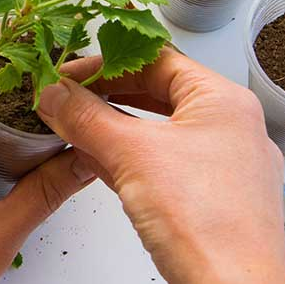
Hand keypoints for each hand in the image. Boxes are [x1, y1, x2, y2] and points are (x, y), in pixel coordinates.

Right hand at [38, 48, 284, 283]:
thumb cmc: (204, 224)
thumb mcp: (131, 155)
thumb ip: (86, 118)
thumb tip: (54, 94)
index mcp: (223, 102)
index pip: (157, 60)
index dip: (106, 63)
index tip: (69, 75)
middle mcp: (230, 128)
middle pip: (157, 93)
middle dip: (106, 96)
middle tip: (67, 99)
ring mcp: (224, 164)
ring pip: (158, 130)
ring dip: (112, 128)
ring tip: (73, 127)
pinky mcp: (212, 197)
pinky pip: (164, 163)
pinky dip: (128, 157)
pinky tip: (95, 161)